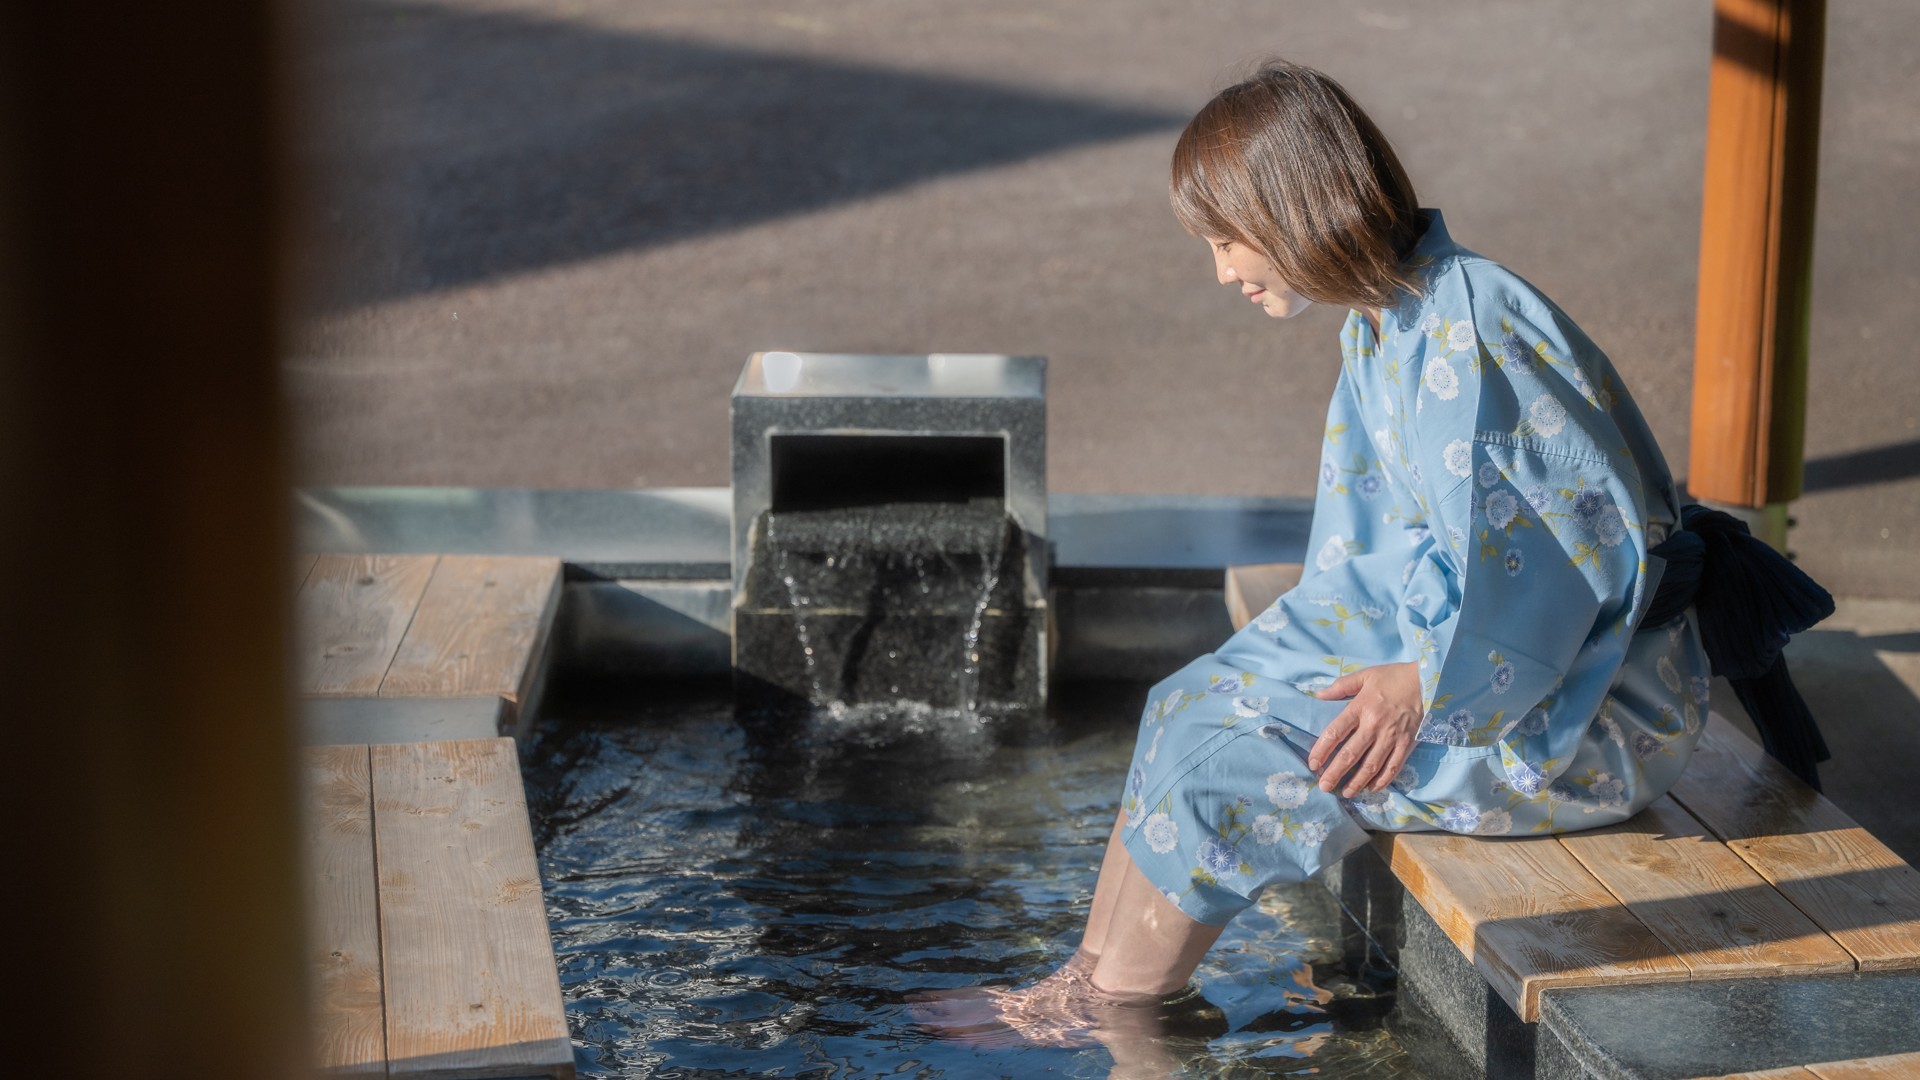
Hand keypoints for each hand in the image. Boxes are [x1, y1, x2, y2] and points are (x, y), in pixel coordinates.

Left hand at [1308, 663, 1421, 796]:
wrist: (1428, 681)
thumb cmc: (1394, 677)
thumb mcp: (1365, 675)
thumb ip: (1341, 686)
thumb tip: (1319, 695)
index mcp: (1360, 707)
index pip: (1335, 732)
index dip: (1321, 750)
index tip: (1312, 763)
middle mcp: (1374, 725)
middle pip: (1350, 754)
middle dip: (1335, 773)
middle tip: (1324, 786)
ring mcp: (1391, 737)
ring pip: (1371, 765)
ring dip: (1357, 782)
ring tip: (1345, 793)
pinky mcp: (1407, 744)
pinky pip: (1393, 767)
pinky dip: (1382, 780)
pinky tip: (1372, 788)